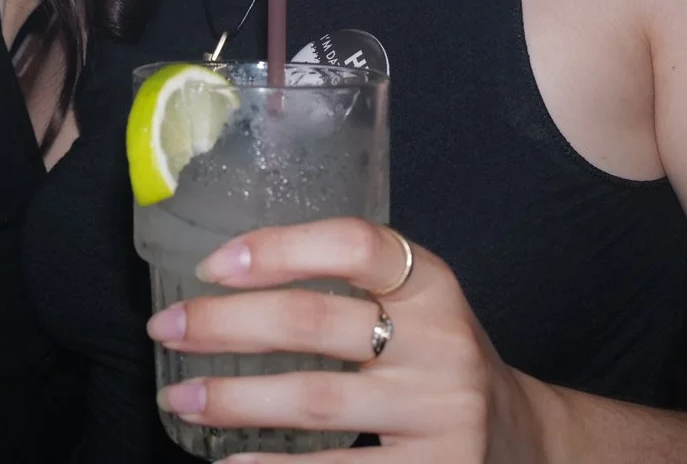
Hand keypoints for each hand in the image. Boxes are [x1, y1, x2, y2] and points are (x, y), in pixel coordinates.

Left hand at [147, 219, 551, 461]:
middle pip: (316, 322)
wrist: (521, 441)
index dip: (279, 248)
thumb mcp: (417, 307)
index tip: (212, 265)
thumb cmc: (437, 362)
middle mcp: (441, 343)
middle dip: (226, 325)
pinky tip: (232, 463)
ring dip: (234, 400)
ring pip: (316, 400)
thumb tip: (225, 282)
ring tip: (180, 397)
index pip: (355, 244)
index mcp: (432, 285)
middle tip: (165, 328)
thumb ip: (350, 288)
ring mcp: (441, 414)